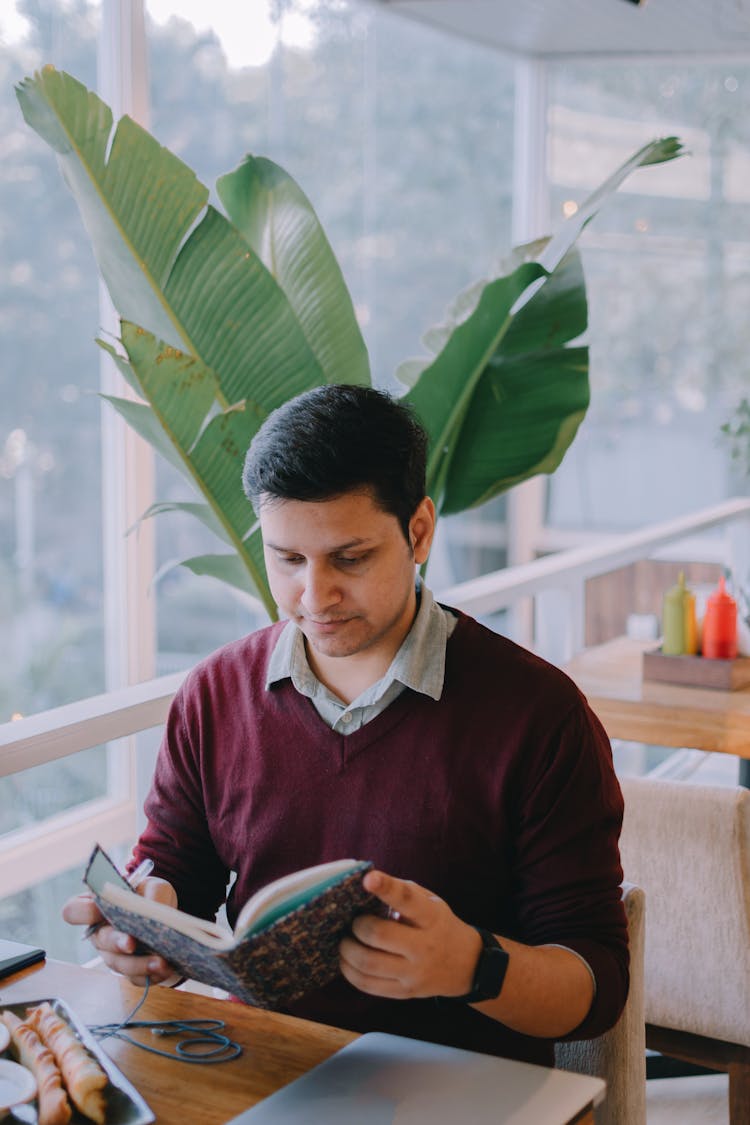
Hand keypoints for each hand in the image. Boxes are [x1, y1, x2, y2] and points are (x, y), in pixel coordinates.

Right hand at [62, 877, 178, 985]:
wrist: (168, 921)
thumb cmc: (151, 898)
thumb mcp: (155, 886)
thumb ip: (153, 892)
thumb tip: (154, 909)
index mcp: (96, 907)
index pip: (74, 910)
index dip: (83, 912)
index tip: (100, 910)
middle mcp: (100, 933)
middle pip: (100, 940)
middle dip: (116, 942)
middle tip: (131, 944)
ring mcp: (112, 954)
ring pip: (117, 963)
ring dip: (138, 964)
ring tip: (160, 962)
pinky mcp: (128, 971)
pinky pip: (134, 978)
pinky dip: (150, 975)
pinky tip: (164, 970)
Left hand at [339, 870, 480, 999]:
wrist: (467, 965)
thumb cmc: (439, 925)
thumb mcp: (431, 902)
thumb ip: (403, 892)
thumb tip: (365, 884)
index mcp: (431, 917)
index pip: (407, 900)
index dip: (386, 888)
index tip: (368, 879)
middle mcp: (424, 947)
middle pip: (379, 935)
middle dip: (357, 926)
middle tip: (352, 922)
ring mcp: (414, 973)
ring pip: (368, 963)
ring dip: (347, 950)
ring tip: (344, 942)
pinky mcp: (405, 992)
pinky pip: (368, 985)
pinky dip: (350, 972)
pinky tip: (347, 961)